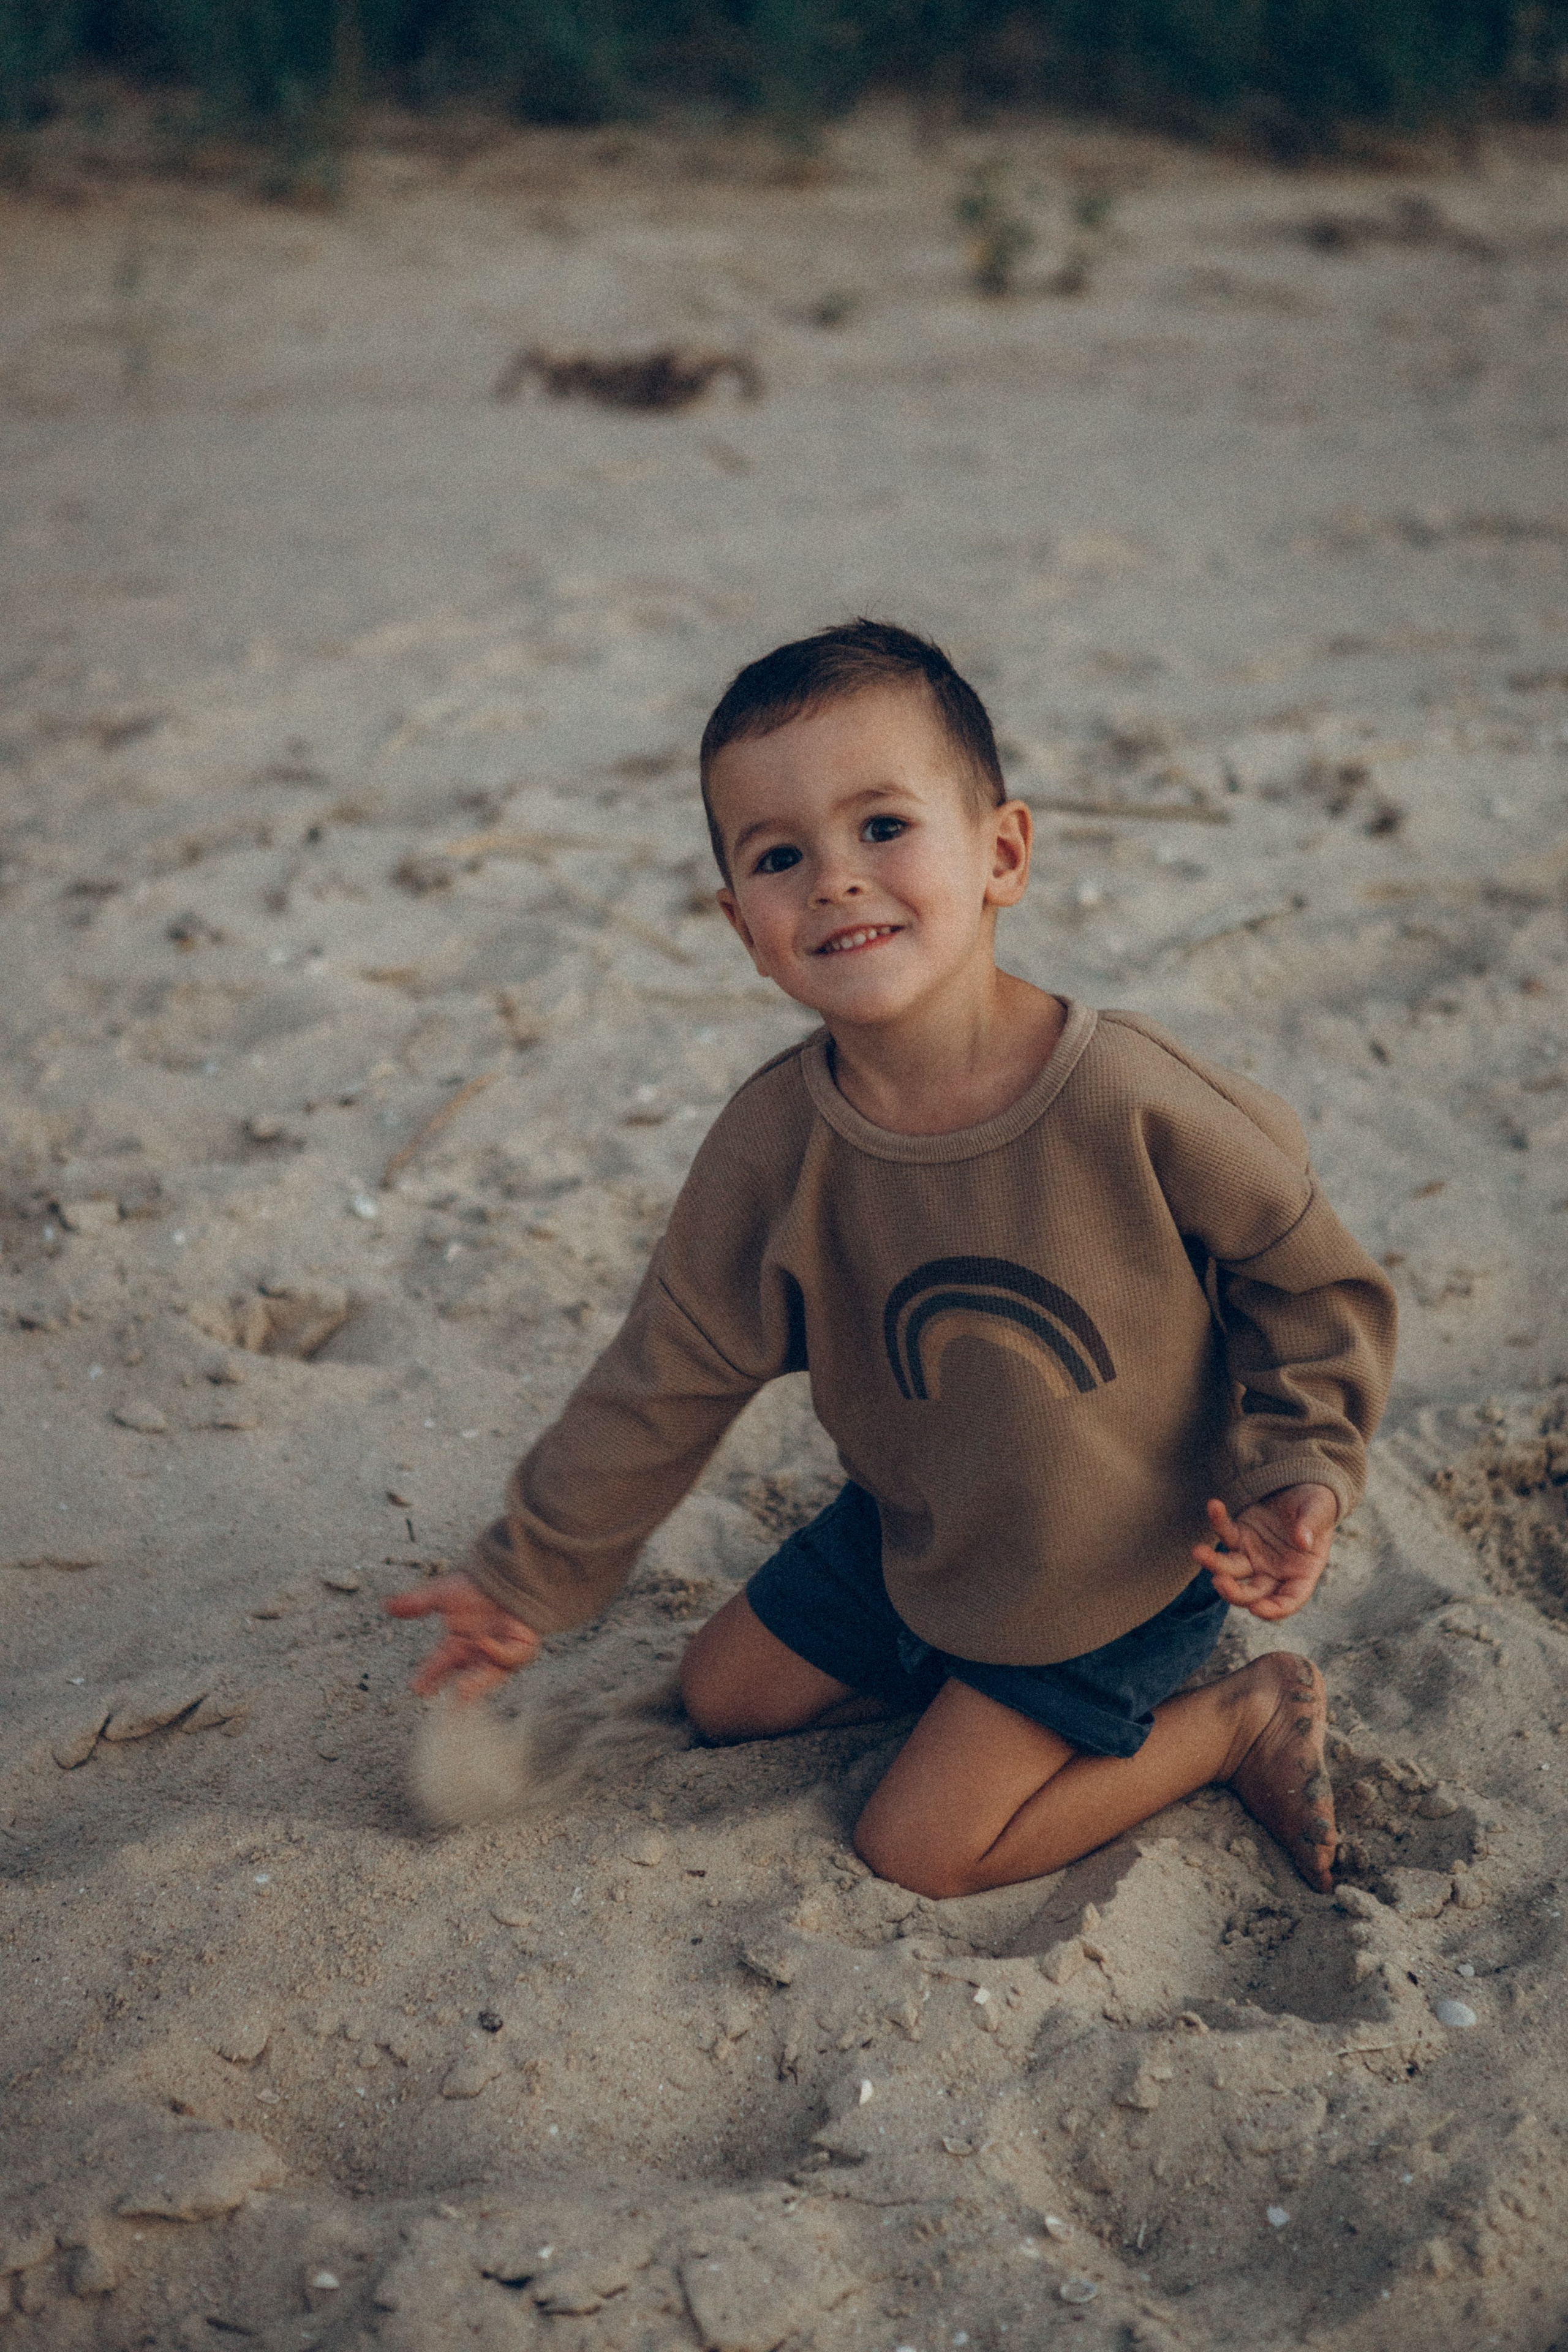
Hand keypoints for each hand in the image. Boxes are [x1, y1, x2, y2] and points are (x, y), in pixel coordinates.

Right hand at [384, 1570, 540, 1698]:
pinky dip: (497, 1653)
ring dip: (476, 1684)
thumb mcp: (441, 1594)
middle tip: (446, 1703)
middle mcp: (477, 1653)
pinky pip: (509, 1657)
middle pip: (464, 1677)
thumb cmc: (475, 1585)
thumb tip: (386, 1605)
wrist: (505, 1572)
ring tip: (461, 1692)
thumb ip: (415, 1602)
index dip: (428, 1676)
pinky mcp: (520, 1647)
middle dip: (455, 1690)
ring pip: (488, 1675)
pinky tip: (483, 1643)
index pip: (439, 1665)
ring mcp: (499, 1652)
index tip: (416, 1687)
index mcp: (457, 1645)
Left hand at [1192, 1483, 1337, 1621]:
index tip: (1255, 1609)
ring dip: (1214, 1563)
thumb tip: (1303, 1541)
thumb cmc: (1317, 1504)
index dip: (1273, 1610)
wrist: (1300, 1485)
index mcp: (1301, 1573)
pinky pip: (1225, 1533)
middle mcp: (1274, 1571)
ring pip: (1230, 1569)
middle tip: (1218, 1581)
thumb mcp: (1321, 1510)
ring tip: (1198, 1551)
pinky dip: (1218, 1522)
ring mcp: (1253, 1556)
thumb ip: (1312, 1525)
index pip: (1288, 1601)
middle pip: (1251, 1593)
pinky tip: (1215, 1505)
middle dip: (1233, 1592)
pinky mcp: (1239, 1536)